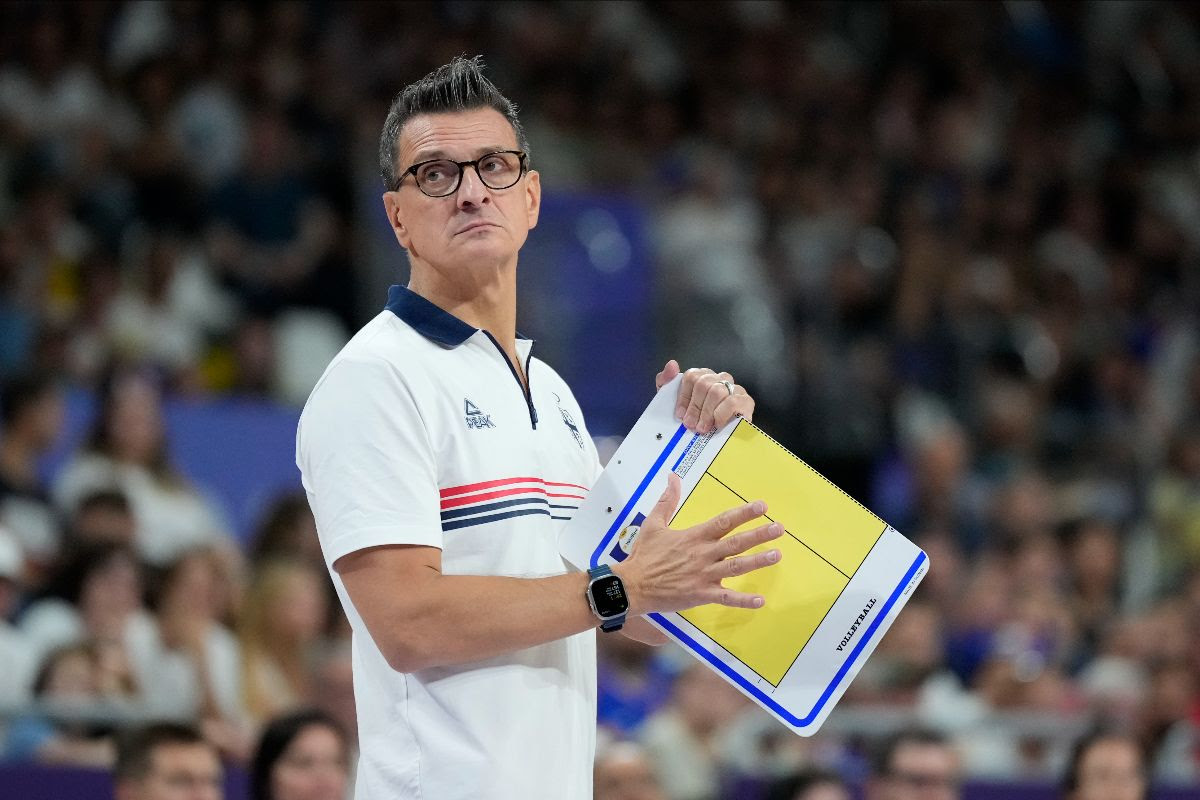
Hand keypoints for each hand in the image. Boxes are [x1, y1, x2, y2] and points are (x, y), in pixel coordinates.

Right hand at [614, 473, 782, 614]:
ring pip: (736, 567)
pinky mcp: (702, 595)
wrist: (632, 586)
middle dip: (759, 534)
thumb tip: (673, 476)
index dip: (744, 513)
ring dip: (758, 561)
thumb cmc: (643, 555)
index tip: (762, 506)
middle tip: (779, 528)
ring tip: (777, 555)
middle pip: (736, 542)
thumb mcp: (653, 523)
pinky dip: (744, 600)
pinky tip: (760, 600)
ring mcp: (704, 575)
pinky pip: (726, 598)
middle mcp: (703, 554)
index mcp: (694, 536)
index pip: (724, 521)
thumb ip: (667, 500)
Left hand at [656, 361, 754, 433]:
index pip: (691, 376)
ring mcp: (734, 389)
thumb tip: (672, 364)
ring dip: (706, 412)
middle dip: (694, 407)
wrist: (721, 444)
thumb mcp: (674, 403)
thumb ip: (667, 382)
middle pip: (703, 383)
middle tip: (690, 424)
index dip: (684, 396)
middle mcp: (720, 379)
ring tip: (702, 428)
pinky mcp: (746, 401)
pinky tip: (717, 425)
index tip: (680, 414)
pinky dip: (721, 414)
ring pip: (716, 392)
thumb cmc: (697, 421)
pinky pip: (732, 402)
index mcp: (703, 376)